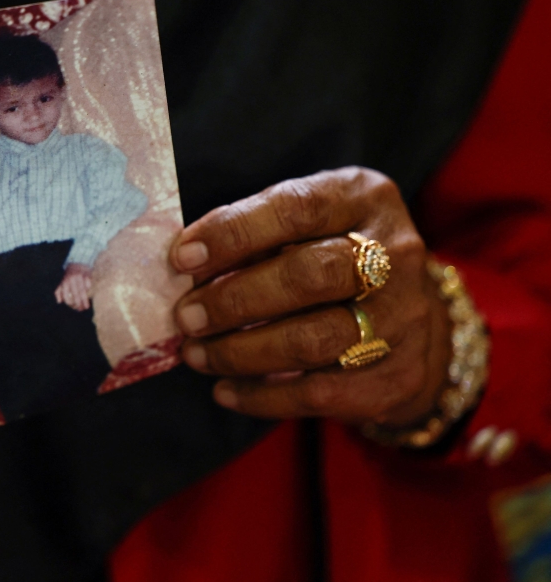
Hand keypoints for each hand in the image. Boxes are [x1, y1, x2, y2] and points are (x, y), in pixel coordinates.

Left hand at [55, 263, 92, 310]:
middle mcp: (71, 280)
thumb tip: (59, 302)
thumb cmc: (69, 275)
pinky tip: (91, 296)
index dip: (70, 303)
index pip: (66, 295)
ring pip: (82, 291)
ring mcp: (80, 277)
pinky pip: (88, 285)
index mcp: (65, 282)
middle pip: (75, 294)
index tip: (74, 307)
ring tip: (86, 307)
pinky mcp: (87, 275)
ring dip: (84, 300)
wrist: (78, 262)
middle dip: (78, 303)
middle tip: (81, 310)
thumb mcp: (62, 282)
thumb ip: (58, 292)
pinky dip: (89, 290)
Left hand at [168, 167, 451, 428]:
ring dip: (240, 352)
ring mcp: (404, 318)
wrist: (412, 318)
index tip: (182, 258)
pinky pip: (319, 393)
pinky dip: (262, 396)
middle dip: (234, 300)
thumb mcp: (305, 223)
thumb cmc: (331, 255)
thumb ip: (253, 233)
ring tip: (196, 354)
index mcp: (363, 198)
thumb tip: (185, 261)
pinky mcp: (398, 376)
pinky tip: (225, 390)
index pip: (296, 208)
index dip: (234, 233)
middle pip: (309, 276)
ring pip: (313, 340)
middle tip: (186, 317)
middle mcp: (395, 254)